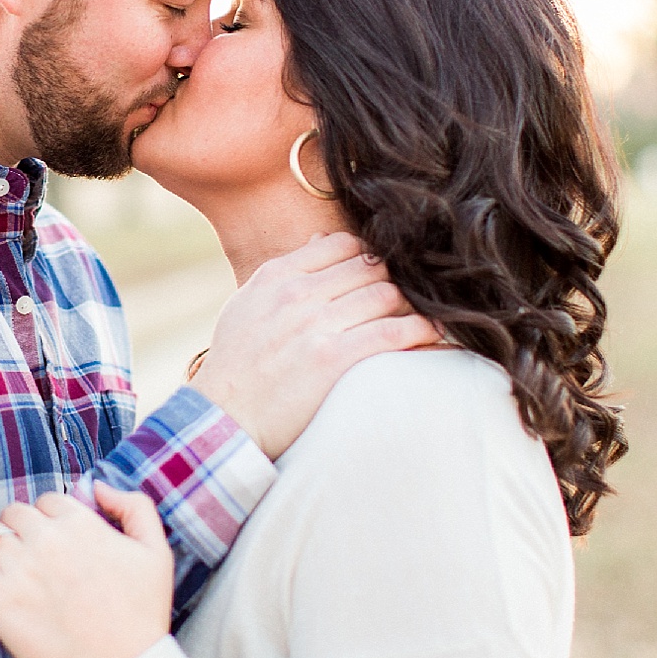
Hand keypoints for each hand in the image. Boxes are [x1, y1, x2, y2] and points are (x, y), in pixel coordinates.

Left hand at [0, 483, 171, 657]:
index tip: (58, 542)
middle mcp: (46, 539)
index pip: (48, 500)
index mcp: (81, 523)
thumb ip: (134, 506)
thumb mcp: (157, 550)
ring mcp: (18, 567)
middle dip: (24, 528)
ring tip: (14, 571)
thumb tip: (97, 485)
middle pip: (16, 512)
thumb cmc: (142, 614)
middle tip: (36, 558)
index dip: (52, 520)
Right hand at [190, 231, 438, 458]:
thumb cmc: (237, 364)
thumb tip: (320, 239)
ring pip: (387, 295)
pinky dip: (421, 331)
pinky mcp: (333, 359)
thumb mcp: (248, 304)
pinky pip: (394, 333)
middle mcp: (296, 293)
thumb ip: (285, 272)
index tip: (378, 276)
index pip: (342, 244)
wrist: (224, 418)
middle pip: (370, 266)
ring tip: (422, 320)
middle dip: (392, 281)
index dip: (368, 256)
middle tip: (406, 301)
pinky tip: (433, 336)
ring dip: (410, 306)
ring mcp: (315, 325)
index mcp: (276, 275)